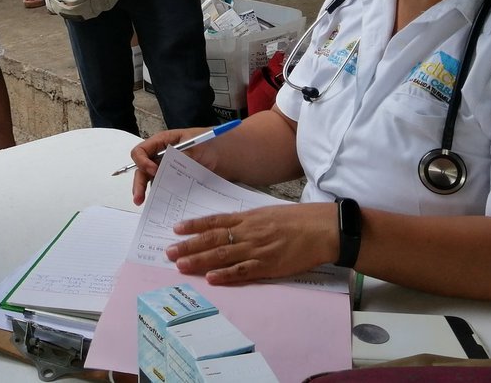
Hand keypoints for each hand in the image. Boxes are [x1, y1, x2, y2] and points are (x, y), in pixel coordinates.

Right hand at [130, 127, 209, 204]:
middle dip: (138, 183)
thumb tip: (164, 167)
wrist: (225, 155)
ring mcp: (165, 169)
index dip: (143, 161)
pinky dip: (159, 196)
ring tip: (141, 202)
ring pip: (149, 180)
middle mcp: (160, 156)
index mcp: (162, 142)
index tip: (154, 172)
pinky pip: (162, 188)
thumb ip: (179, 155)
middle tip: (138, 198)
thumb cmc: (210, 144)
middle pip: (141, 168)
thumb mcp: (196, 146)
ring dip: (144, 190)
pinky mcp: (173, 180)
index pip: (141, 151)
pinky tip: (159, 205)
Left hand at [166, 202, 339, 283]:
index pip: (215, 221)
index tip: (176, 229)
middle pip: (212, 239)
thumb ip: (248, 221)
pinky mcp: (268, 266)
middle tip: (169, 252)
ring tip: (181, 265)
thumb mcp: (267, 213)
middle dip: (188, 246)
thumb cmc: (296, 219)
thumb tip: (229, 226)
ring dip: (199, 260)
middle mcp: (247, 232)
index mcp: (247, 218)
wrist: (320, 229)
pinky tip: (211, 278)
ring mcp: (256, 249)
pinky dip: (225, 275)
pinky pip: (242, 271)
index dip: (194, 226)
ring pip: (222, 256)